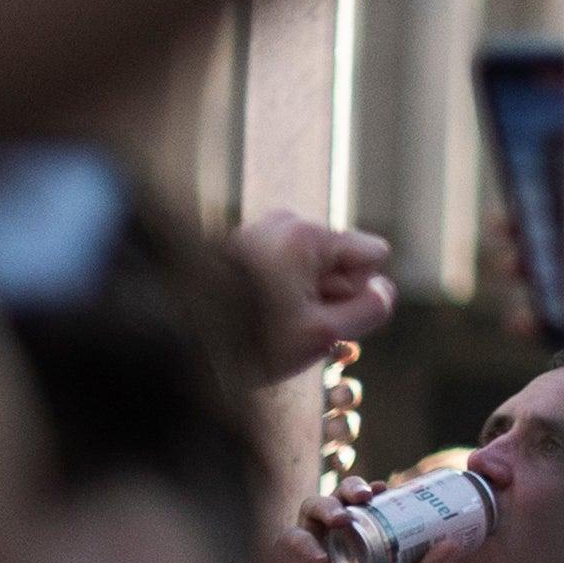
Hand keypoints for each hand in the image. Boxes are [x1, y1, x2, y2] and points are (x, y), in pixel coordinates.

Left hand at [238, 214, 397, 357]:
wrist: (179, 341)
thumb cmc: (251, 339)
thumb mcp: (321, 335)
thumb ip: (368, 311)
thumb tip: (384, 291)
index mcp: (309, 234)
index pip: (372, 255)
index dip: (357, 293)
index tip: (324, 315)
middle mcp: (285, 222)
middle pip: (339, 260)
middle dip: (328, 296)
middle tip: (295, 327)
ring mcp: (260, 232)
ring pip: (310, 268)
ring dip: (303, 299)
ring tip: (270, 326)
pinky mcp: (240, 247)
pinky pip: (281, 268)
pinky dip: (277, 294)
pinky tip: (254, 317)